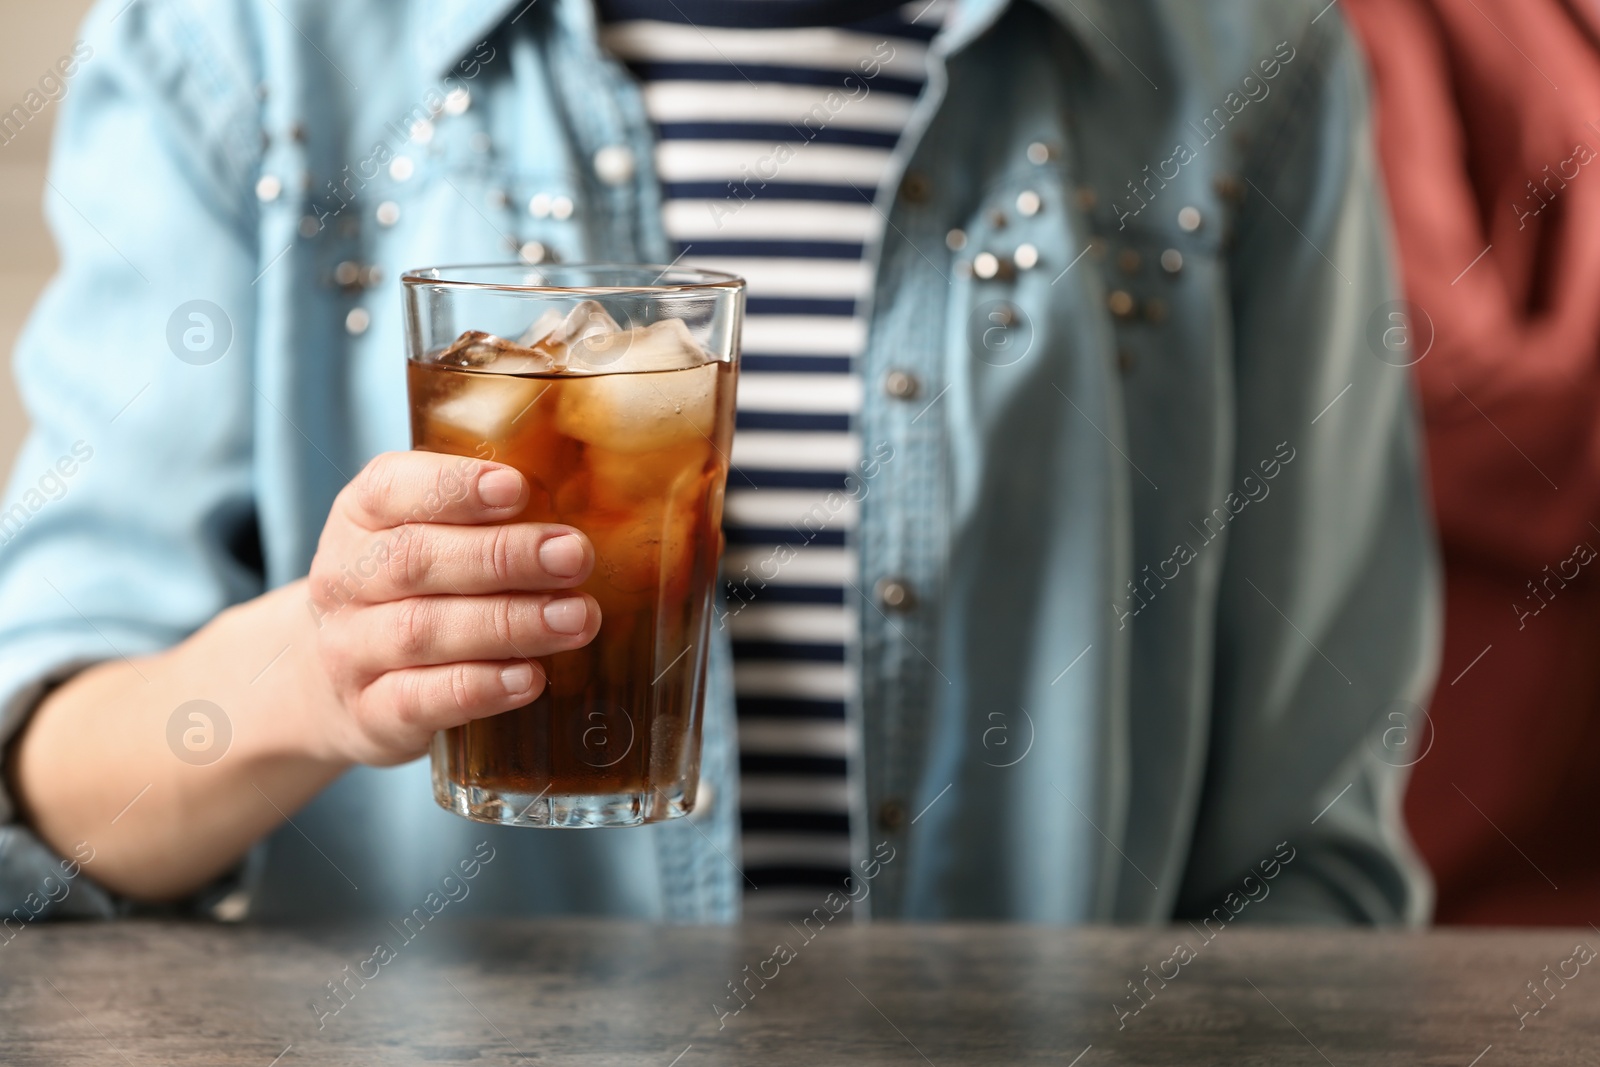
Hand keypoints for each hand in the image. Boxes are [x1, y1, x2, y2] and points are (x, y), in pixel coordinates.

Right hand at [303, 451, 599, 765]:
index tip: (517, 489)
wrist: (332, 685)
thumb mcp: (430, 541)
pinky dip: (481, 688)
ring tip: (576, 618)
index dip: (454, 486)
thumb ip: (489, 520)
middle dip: (502, 556)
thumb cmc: (410, 595)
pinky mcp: (370, 715)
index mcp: (360, 518)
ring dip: (509, 623)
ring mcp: (350, 652)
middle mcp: (344, 581)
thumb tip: (594, 509)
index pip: (390, 488)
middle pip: (415, 560)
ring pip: (423, 631)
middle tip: (574, 556)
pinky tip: (531, 678)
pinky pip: (421, 700)